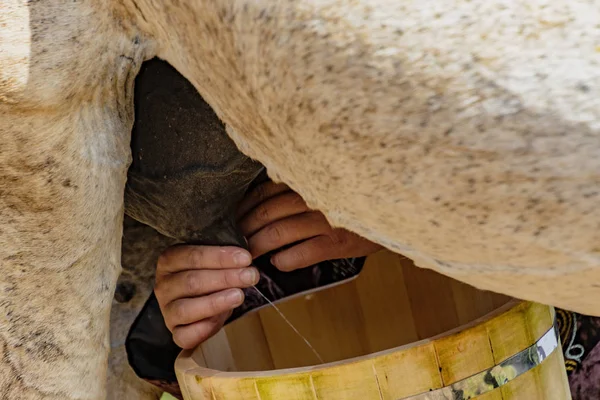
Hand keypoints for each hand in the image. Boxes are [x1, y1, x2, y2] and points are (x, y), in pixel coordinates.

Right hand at [154, 245, 258, 348]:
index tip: (246, 258)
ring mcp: (167, 310)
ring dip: (215, 302)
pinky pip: (184, 336)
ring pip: (185, 309)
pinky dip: (203, 329)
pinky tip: (222, 318)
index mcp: (170, 260)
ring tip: (239, 296)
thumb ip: (228, 256)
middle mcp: (164, 285)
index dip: (220, 257)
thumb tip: (249, 253)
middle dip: (225, 278)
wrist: (206, 299)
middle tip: (250, 276)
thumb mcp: (217, 260)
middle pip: (191, 281)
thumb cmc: (212, 275)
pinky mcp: (175, 332)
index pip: (192, 256)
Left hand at [237, 181, 381, 270]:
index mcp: (306, 180)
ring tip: (249, 256)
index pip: (263, 193)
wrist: (391, 211)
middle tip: (235, 241)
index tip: (234, 218)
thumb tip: (264, 200)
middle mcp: (312, 197)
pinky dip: (284, 260)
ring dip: (258, 247)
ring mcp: (324, 220)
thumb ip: (300, 186)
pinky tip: (277, 263)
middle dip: (245, 230)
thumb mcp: (327, 183)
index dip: (245, 208)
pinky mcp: (336, 243)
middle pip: (265, 214)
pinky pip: (301, 254)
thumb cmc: (354, 197)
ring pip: (278, 234)